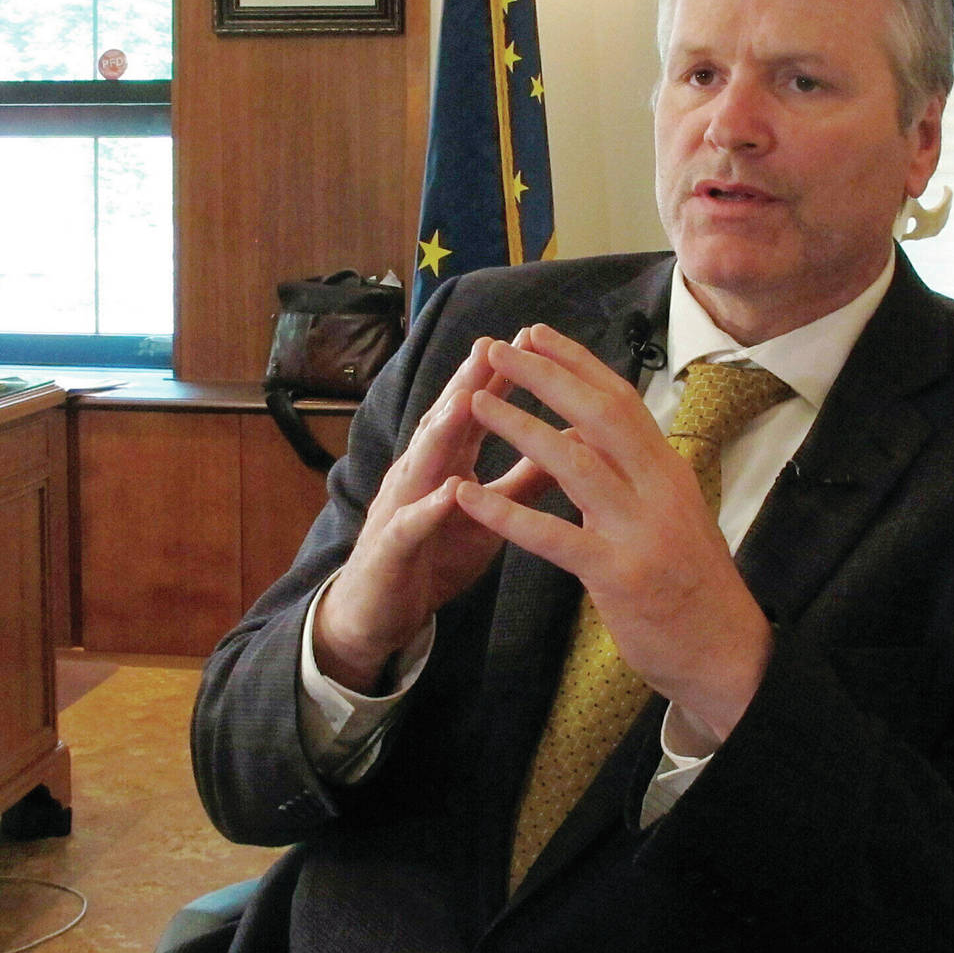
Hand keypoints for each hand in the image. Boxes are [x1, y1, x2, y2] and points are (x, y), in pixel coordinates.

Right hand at [312, 332, 550, 691]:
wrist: (378, 613)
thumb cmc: (436, 555)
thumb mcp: (489, 515)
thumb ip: (526, 480)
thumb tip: (575, 442)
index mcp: (445, 463)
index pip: (473, 411)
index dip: (499, 376)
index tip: (530, 339)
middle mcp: (419, 474)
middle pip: (443, 422)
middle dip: (467, 383)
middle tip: (492, 345)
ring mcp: (400, 507)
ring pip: (421, 462)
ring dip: (443, 429)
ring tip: (467, 398)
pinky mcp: (391, 549)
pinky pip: (411, 525)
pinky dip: (428, 507)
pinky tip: (449, 491)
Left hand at [456, 325, 774, 741]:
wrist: (727, 653)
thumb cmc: (693, 582)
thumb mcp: (672, 513)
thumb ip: (634, 473)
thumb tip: (591, 432)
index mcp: (668, 470)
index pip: (621, 399)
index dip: (577, 362)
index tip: (536, 333)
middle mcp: (658, 489)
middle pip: (598, 414)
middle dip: (545, 376)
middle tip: (498, 349)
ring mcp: (639, 531)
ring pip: (576, 463)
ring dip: (521, 427)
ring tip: (476, 403)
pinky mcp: (618, 575)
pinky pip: (554, 536)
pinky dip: (507, 514)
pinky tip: (467, 497)